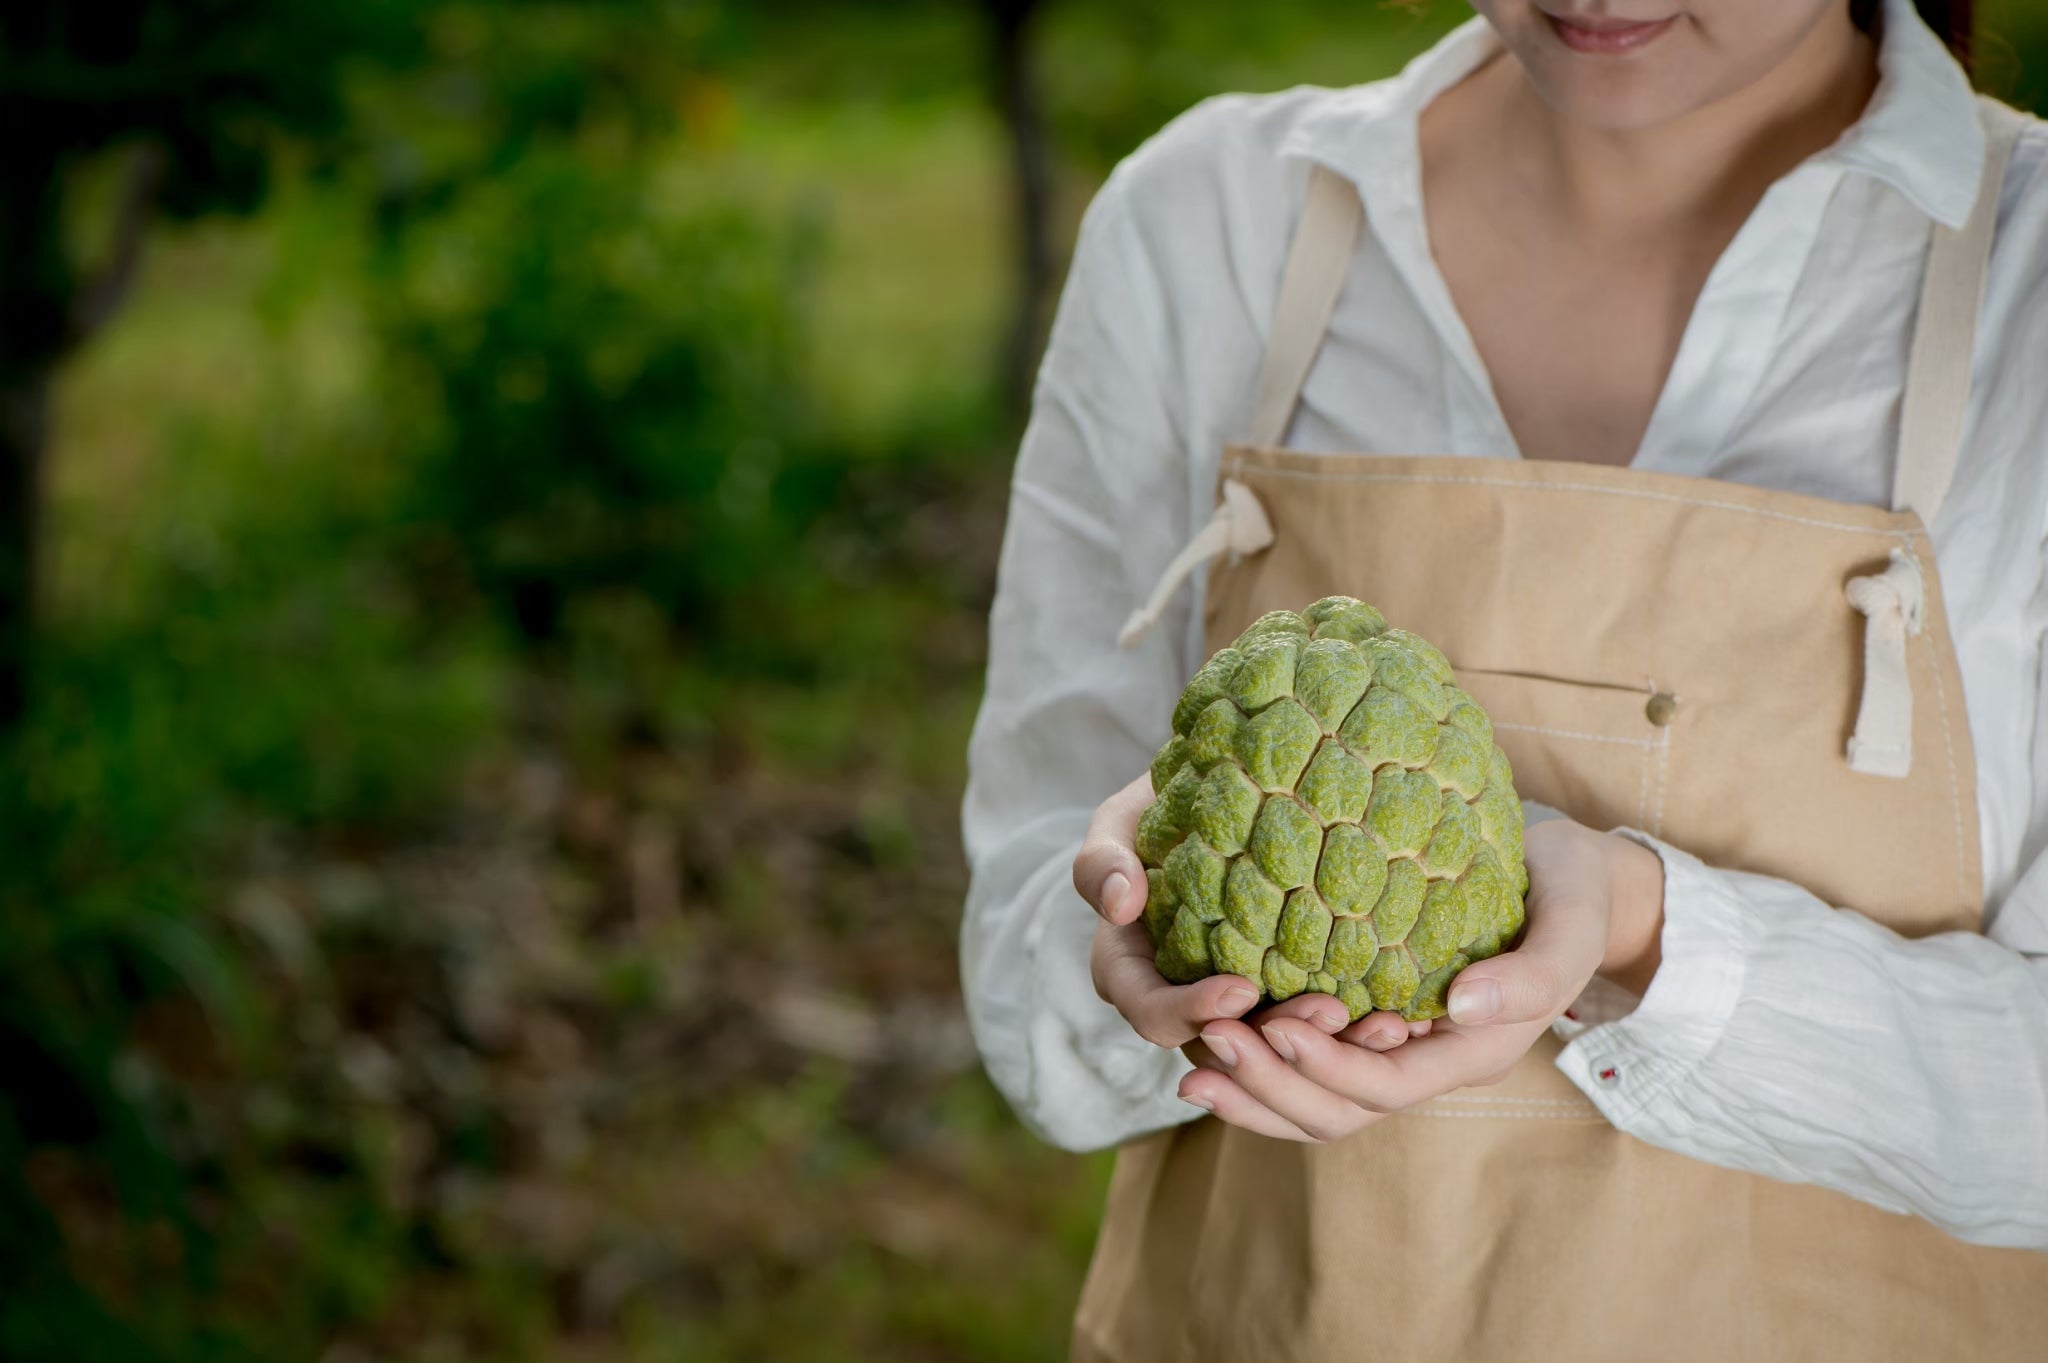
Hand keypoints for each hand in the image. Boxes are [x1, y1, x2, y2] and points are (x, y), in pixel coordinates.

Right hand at [1077, 774, 1446, 1051]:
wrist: (1224, 797)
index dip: (1193, 1012)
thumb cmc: (1159, 807)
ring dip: (1328, 1047)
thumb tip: (1120, 902)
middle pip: (1225, 1047)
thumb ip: (1103, 858)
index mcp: (1132, 975)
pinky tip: (1404, 1015)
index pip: (1154, 1014)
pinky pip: (1317, 1030)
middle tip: (1333, 1013)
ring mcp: (1239, 1007)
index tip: (1243, 989)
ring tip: (1384, 1025)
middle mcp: (1183, 1003)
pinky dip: (1355, 1028)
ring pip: (1279, 1051)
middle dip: (1278, 1039)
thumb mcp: (1121, 822)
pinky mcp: (1288, 997)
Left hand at [1178, 818, 1665, 1141]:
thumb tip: (1461, 1008)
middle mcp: (1428, 1061)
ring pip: (1317, 1101)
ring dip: (1254, 1087)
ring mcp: (1397, 1047)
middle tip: (1205, 1045)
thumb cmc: (1571, 894)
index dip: (1327, 1069)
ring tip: (1192, 1055)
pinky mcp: (1369, 1017)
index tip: (1272, 1030)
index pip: (1389, 1087)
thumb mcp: (1570, 925)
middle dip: (1271, 1088)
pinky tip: (1209, 1029)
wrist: (1570, 883)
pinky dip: (1262, 1060)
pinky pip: (1311, 1062)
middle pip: (1340, 1112)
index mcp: (1474, 1050)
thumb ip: (1533, 975)